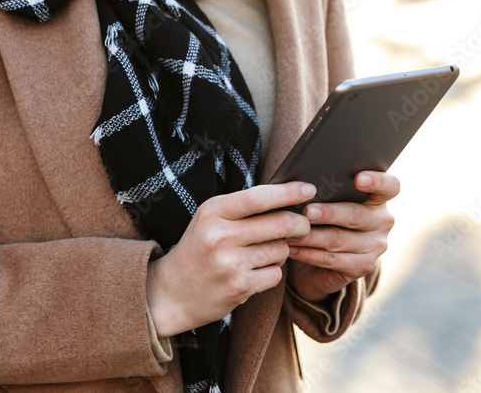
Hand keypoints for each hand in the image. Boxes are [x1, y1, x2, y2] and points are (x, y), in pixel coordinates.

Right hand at [146, 182, 314, 337]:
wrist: (171, 293)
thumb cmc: (198, 250)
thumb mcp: (210, 219)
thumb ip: (242, 208)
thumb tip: (286, 198)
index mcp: (212, 211)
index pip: (258, 197)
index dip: (288, 192)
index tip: (308, 188)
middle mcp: (220, 236)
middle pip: (280, 223)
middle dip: (299, 224)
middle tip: (303, 225)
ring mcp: (230, 263)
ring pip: (281, 249)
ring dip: (281, 250)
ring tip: (262, 252)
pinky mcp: (239, 287)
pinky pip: (276, 274)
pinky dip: (272, 272)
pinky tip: (255, 272)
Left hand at [286, 170, 398, 302]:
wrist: (324, 258)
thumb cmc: (324, 218)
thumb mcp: (328, 201)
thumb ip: (326, 190)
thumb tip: (302, 183)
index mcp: (378, 197)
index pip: (389, 186)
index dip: (377, 181)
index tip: (358, 179)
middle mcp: (382, 221)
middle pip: (356, 215)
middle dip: (329, 213)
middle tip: (308, 212)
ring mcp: (376, 246)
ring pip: (339, 239)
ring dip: (311, 236)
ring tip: (290, 231)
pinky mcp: (363, 267)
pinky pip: (332, 260)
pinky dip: (308, 254)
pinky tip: (291, 248)